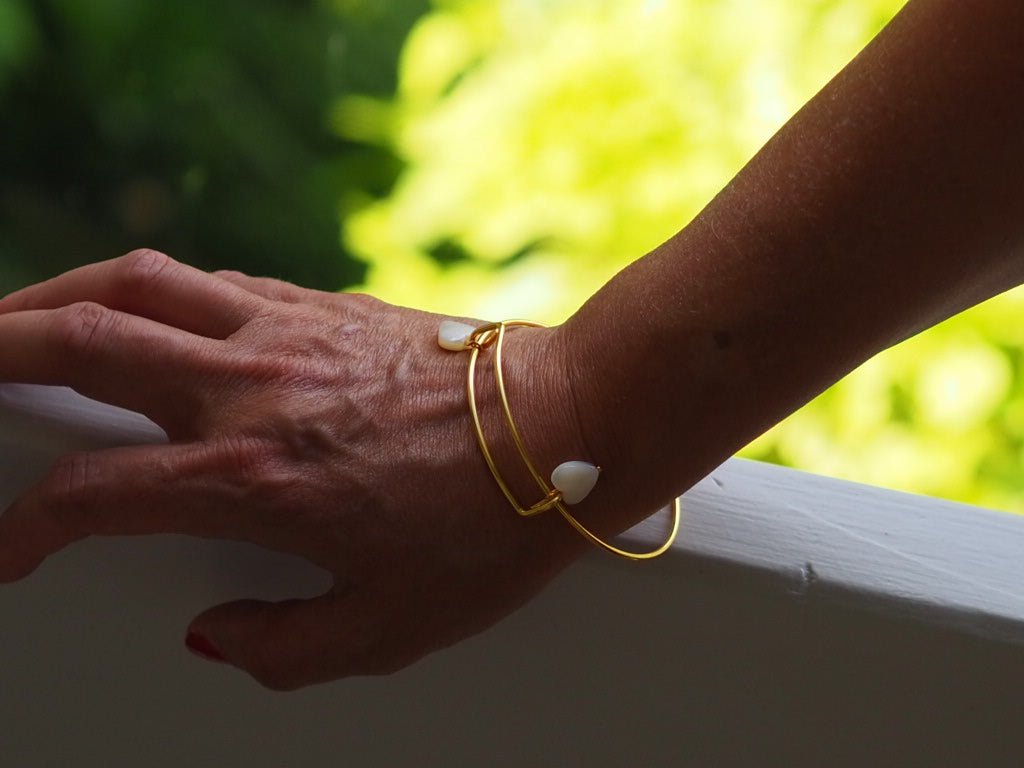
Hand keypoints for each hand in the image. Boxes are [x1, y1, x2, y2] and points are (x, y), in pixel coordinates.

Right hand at [0, 250, 587, 688]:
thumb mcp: (390, 627)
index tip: (12, 550)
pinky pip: (213, 283)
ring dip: (60, 293)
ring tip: (20, 319)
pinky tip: (148, 314)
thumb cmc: (494, 525)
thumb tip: (217, 638)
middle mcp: (252, 390)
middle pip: (81, 342)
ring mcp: (287, 331)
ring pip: (138, 284)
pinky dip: (155, 293)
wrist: (569, 424)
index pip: (92, 495)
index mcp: (254, 478)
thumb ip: (285, 648)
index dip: (25, 528)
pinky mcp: (324, 303)